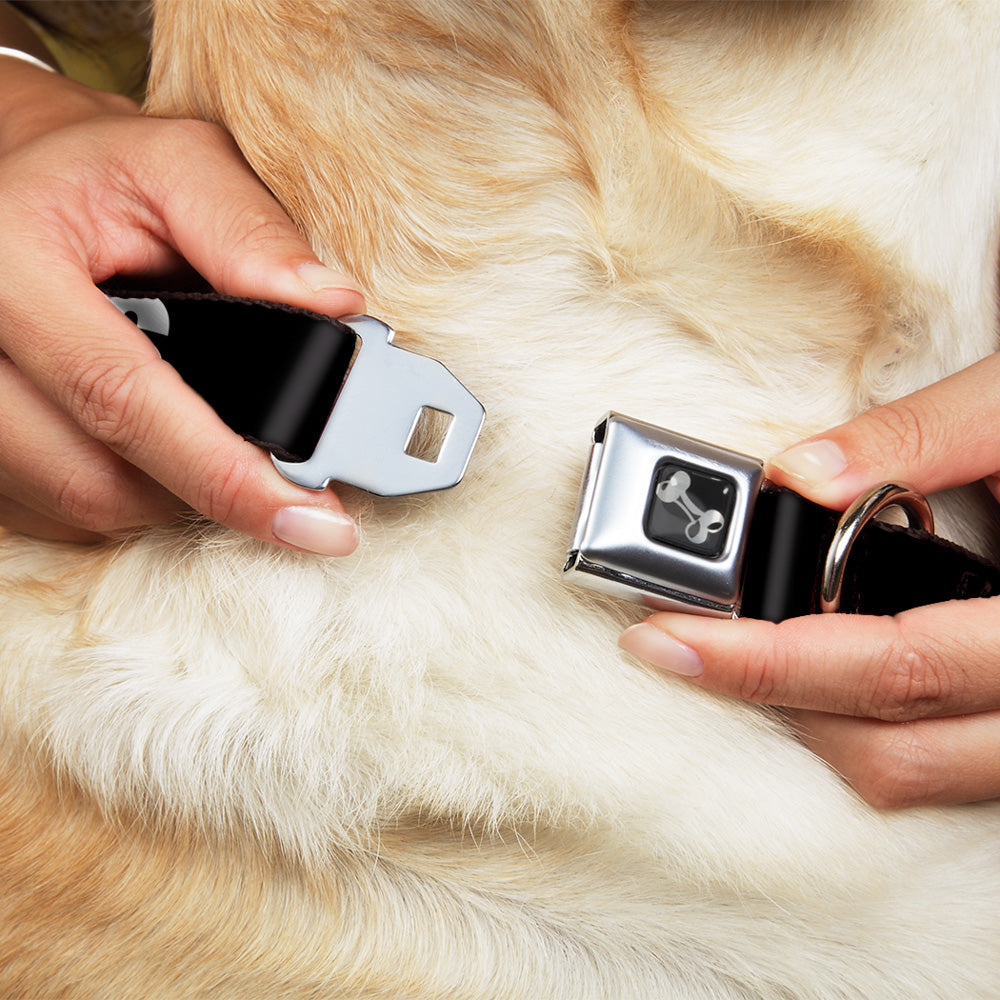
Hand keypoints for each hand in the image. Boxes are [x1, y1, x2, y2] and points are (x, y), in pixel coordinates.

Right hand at [0, 59, 363, 552]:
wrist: (18, 184)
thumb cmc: (100, 174)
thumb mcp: (177, 165)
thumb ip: (250, 230)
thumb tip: (333, 306)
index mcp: (11, 266)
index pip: (122, 398)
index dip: (225, 474)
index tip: (314, 522)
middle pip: (97, 479)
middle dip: (209, 490)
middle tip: (288, 484)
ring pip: (81, 504)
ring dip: (170, 494)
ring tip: (222, 447)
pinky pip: (56, 508)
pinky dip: (128, 492)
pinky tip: (163, 449)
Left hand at [620, 352, 999, 807]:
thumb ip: (918, 438)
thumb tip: (797, 474)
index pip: (895, 667)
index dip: (768, 662)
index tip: (668, 638)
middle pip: (892, 749)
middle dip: (769, 698)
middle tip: (678, 643)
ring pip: (915, 773)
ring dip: (813, 721)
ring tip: (737, 652)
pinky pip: (942, 762)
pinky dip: (866, 724)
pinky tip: (819, 666)